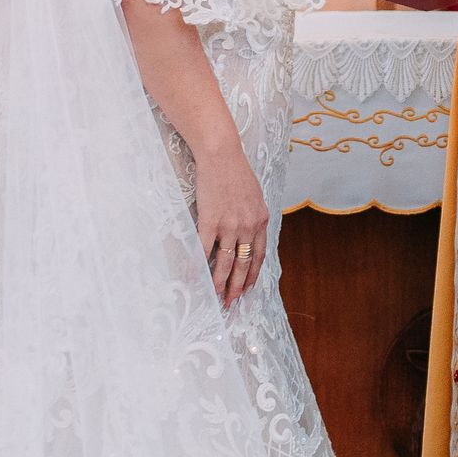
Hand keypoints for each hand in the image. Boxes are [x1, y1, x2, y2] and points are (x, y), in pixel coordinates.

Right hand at [194, 143, 269, 307]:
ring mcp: (230, 224)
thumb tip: (252, 231)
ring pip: (225, 261)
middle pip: (244, 263)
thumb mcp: (255, 195)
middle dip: (237, 286)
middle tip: (231, 302)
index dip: (252, 275)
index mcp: (261, 220)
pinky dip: (199, 265)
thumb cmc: (236, 171)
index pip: (259, 255)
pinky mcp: (210, 220)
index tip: (247, 288)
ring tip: (216, 295)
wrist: (221, 155)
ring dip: (220, 281)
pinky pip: (204, 249)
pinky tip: (196, 276)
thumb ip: (254, 215)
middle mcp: (248, 226)